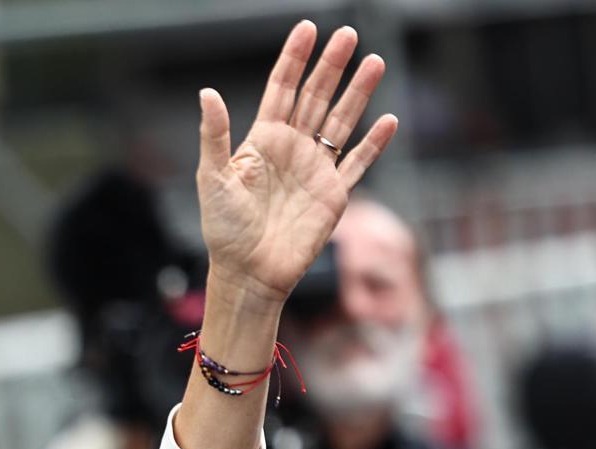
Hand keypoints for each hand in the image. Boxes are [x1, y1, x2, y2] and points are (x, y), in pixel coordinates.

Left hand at [196, 22, 397, 305]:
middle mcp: (291, 150)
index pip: (281, 89)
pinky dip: (374, 144)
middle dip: (332, 66)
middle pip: (315, 97)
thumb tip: (206, 92)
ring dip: (358, 93)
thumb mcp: (212, 178)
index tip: (307, 29)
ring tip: (375, 62)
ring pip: (340, 122)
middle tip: (348, 35)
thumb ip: (215, 135)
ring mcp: (315, 170)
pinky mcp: (333, 195)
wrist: (248, 273)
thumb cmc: (224, 230)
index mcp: (262, 141)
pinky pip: (357, 164)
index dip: (294, 59)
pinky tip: (388, 120)